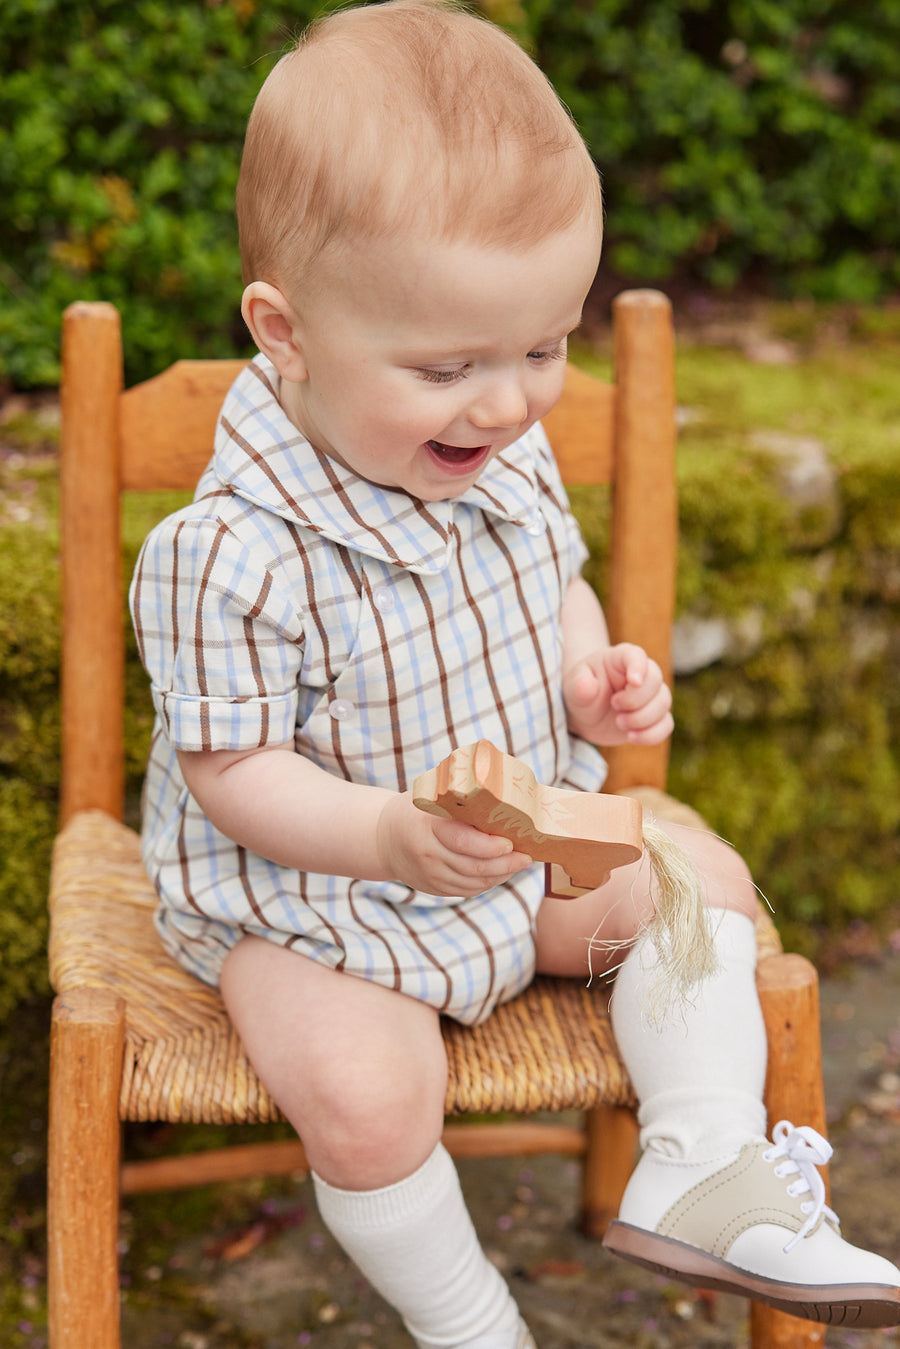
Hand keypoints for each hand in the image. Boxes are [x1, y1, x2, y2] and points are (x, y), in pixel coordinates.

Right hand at [376, 791, 532, 897]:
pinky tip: (501, 873)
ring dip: (500, 875)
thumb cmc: (417, 809)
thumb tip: (502, 789)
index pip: (462, 841)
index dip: (489, 846)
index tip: (510, 843)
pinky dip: (487, 883)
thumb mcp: (430, 796)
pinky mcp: (433, 888)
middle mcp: (427, 854)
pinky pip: (466, 890)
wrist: (383, 837)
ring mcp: (429, 875)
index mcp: (427, 827)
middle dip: (505, 864)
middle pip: (472, 866)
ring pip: (473, 882)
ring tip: (519, 864)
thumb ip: (459, 797)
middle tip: (526, 857)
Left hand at [562, 642, 673, 746]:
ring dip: (642, 719)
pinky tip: (632, 737)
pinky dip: (652, 734)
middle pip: (655, 681)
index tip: (633, 682)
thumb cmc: (581, 691)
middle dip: (635, 700)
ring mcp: (651, 696)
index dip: (639, 667)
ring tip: (619, 722)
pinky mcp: (654, 717)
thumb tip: (588, 687)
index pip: (637, 655)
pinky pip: (666, 725)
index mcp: (620, 659)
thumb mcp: (573, 686)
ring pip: (664, 703)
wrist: (585, 714)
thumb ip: (579, 685)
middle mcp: (641, 674)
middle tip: (614, 706)